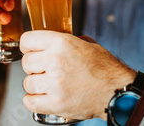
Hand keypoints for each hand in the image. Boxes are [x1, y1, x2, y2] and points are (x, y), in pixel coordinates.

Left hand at [20, 31, 135, 120]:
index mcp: (61, 43)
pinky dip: (33, 100)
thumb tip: (52, 41)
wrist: (117, 91)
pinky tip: (42, 96)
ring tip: (47, 85)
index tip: (30, 51)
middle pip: (25, 62)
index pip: (26, 40)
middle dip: (33, 67)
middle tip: (44, 70)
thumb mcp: (86, 44)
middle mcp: (55, 61)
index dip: (27, 46)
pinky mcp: (56, 103)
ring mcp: (55, 83)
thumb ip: (67, 41)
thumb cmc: (105, 69)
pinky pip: (30, 101)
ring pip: (27, 83)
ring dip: (35, 84)